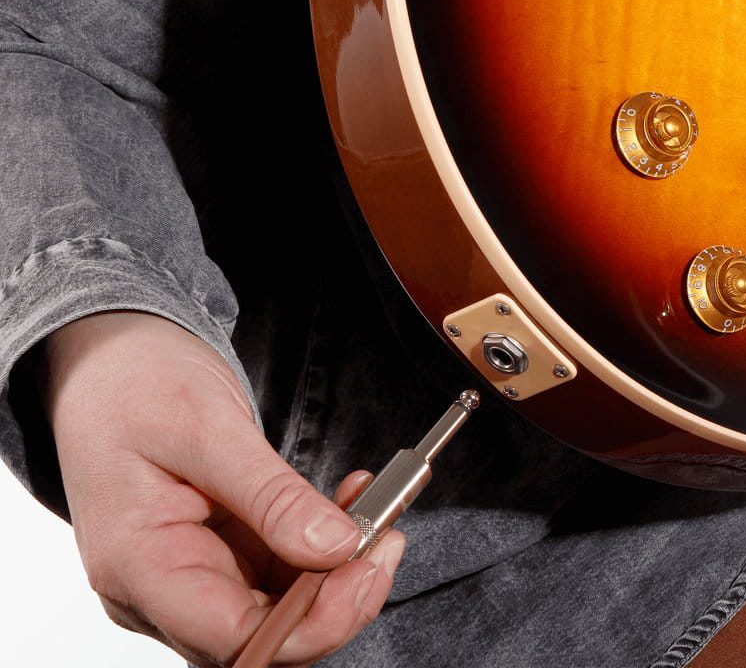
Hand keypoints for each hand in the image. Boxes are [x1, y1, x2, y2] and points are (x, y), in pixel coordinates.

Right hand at [44, 311, 404, 666]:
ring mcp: (188, 572)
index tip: (366, 568)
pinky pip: (275, 572)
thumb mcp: (209, 430)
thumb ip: (271, 495)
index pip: (232, 639)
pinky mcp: (214, 551)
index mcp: (139, 566)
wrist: (109, 358)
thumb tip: (334, 547)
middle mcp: (159, 588)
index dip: (309, 622)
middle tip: (385, 540)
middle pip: (259, 638)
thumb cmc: (134, 385)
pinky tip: (349, 507)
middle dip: (334, 600)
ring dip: (334, 572)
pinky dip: (319, 546)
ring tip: (376, 512)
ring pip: (275, 610)